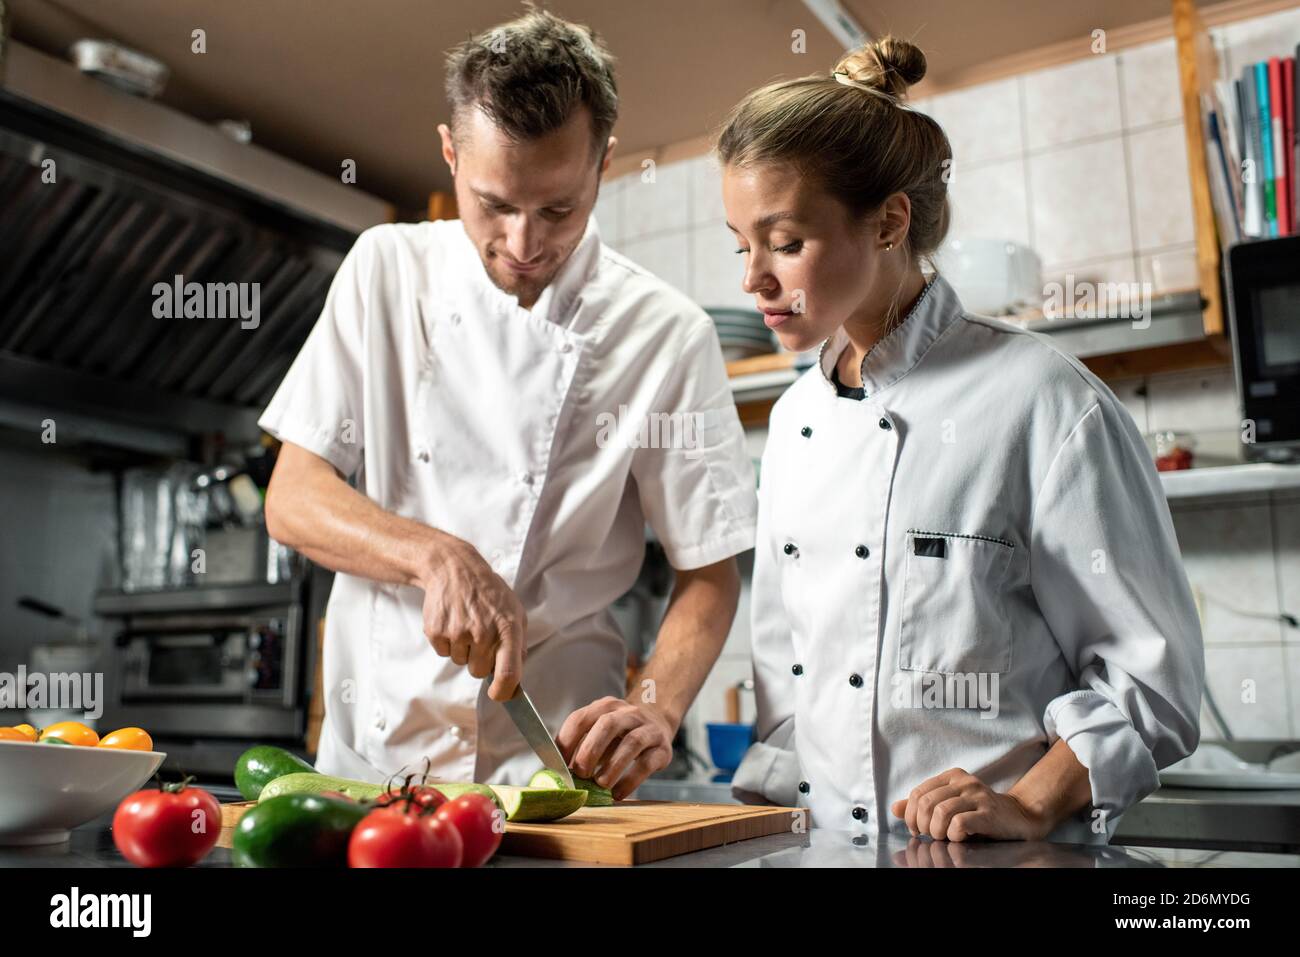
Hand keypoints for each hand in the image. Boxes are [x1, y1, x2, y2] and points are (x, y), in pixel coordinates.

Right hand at [418, 532, 526, 701]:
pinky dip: (447, 643)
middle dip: (480, 661)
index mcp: (508, 629)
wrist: (454, 569)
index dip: (504, 691)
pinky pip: (443, 653)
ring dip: (463, 650)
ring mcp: (458, 633)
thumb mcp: (514, 610)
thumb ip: (518, 642)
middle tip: (479, 637)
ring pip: (460, 663)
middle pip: (479, 672)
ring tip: (465, 624)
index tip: (499, 695)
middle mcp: (483, 633)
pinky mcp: (437, 631)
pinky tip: (452, 622)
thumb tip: (518, 672)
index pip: (509, 673)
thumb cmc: (488, 592)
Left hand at [556, 697, 674, 799]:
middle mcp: (627, 713)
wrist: (657, 723)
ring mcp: (647, 728)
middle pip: (607, 724)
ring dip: (613, 766)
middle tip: (581, 773)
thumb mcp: (599, 732)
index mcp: (604, 707)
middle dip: (591, 750)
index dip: (567, 742)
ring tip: (601, 785)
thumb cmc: (619, 734)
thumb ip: (581, 748)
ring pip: (632, 742)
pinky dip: (631, 780)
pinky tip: (618, 794)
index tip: (559, 765)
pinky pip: (647, 763)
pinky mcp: (663, 748)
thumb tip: (557, 775)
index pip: (580, 719)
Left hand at [889, 768, 1049, 841]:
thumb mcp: (950, 805)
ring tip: (944, 837)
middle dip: (922, 824)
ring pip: (940, 812)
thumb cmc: (980, 813)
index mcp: (952, 776)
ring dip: (937, 831)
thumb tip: (895, 808)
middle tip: (930, 835)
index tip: (916, 829)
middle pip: (927, 803)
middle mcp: (964, 782)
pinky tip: (959, 837)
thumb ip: (923, 806)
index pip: (918, 793)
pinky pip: (959, 823)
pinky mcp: (988, 812)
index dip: (911, 814)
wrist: (1018, 817)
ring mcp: (977, 795)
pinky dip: (953, 834)